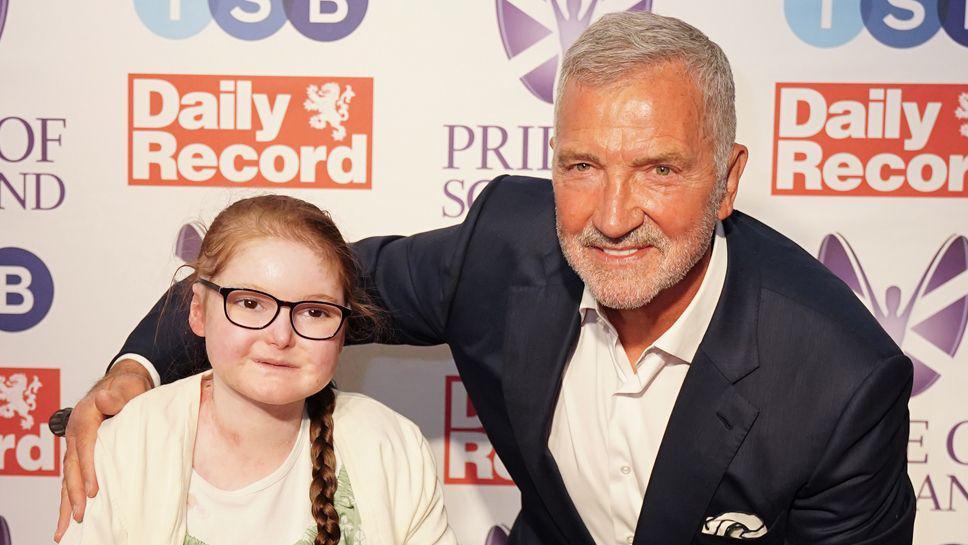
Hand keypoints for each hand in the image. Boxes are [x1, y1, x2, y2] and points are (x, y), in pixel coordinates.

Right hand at [54, 359, 152, 541]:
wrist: (123, 384)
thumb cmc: (127, 387)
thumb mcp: (127, 387)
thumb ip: (117, 395)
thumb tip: (103, 399)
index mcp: (85, 419)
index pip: (86, 448)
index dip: (89, 470)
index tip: (94, 492)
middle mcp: (76, 434)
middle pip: (72, 468)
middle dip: (74, 494)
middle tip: (78, 517)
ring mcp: (76, 445)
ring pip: (69, 477)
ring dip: (67, 502)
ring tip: (65, 528)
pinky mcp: (81, 453)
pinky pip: (73, 477)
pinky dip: (70, 496)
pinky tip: (70, 514)